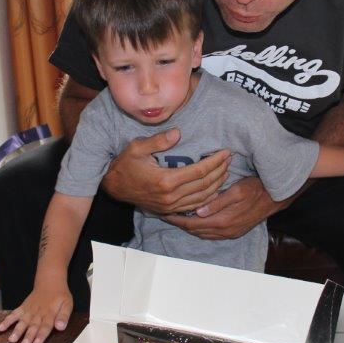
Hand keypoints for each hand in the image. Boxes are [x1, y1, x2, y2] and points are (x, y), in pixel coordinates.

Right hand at [0, 282, 72, 342]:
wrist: (50, 282)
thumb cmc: (60, 296)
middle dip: (28, 335)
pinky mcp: (23, 308)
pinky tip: (0, 328)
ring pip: (23, 321)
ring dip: (17, 330)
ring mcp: (29, 310)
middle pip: (33, 325)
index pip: (46, 325)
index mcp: (50, 313)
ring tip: (11, 340)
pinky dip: (7, 320)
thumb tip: (61, 327)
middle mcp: (38, 313)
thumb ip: (64, 316)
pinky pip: (14, 314)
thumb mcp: (67, 304)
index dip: (41, 334)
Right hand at [102, 128, 230, 213]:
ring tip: (226, 172)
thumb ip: (158, 140)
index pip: (199, 172)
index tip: (225, 152)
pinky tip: (214, 190)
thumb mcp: (137, 148)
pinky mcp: (169, 210)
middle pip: (204, 185)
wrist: (114, 187)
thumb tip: (177, 133)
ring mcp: (170, 205)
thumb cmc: (124, 165)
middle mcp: (170, 196)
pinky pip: (193, 206)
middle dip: (220, 171)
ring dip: (217, 185)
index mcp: (165, 180)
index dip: (215, 162)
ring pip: (202, 198)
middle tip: (229, 160)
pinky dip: (207, 198)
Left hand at [164, 177, 285, 239]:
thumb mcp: (237, 191)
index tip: (165, 213)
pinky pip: (211, 234)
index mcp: (223, 221)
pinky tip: (196, 221)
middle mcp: (225, 231)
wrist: (276, 198)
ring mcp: (230, 233)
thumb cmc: (257, 189)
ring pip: (203, 234)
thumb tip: (199, 212)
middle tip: (166, 215)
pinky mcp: (234, 232)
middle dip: (179, 224)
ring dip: (189, 227)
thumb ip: (217, 202)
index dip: (177, 220)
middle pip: (195, 231)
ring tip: (177, 218)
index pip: (193, 224)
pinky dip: (200, 229)